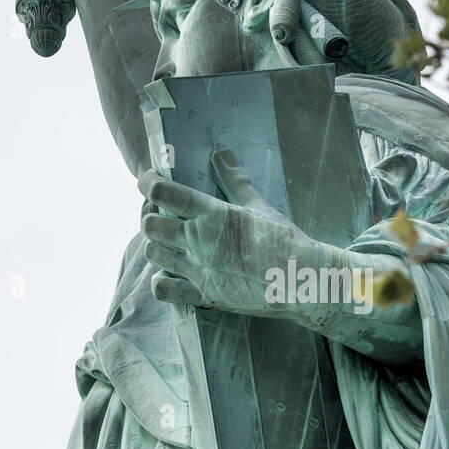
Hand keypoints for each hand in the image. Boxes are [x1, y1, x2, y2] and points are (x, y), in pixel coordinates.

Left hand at [139, 150, 327, 317]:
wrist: (301, 279)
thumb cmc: (283, 240)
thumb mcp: (259, 206)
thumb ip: (235, 180)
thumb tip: (221, 153)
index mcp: (212, 215)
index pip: (164, 193)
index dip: (148, 184)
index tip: (147, 181)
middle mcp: (199, 241)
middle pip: (151, 225)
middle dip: (151, 217)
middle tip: (161, 215)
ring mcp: (199, 270)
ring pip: (154, 254)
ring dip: (156, 245)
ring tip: (167, 242)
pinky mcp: (204, 295)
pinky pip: (164, 290)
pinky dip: (161, 282)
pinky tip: (169, 274)